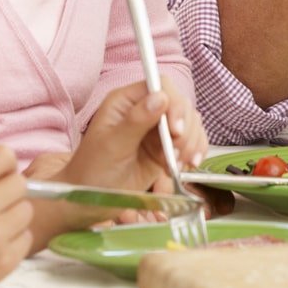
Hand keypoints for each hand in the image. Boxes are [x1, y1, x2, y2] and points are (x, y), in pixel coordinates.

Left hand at [57, 83, 206, 194]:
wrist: (92, 202)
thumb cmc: (92, 171)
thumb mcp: (112, 146)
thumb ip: (136, 121)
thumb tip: (161, 97)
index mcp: (126, 102)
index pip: (160, 86)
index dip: (174, 104)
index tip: (176, 130)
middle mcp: (144, 110)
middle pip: (180, 104)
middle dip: (185, 128)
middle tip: (177, 152)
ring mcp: (158, 129)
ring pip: (190, 122)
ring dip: (191, 142)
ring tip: (178, 163)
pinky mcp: (167, 147)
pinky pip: (192, 140)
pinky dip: (195, 151)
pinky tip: (187, 165)